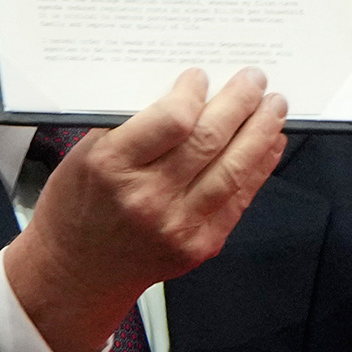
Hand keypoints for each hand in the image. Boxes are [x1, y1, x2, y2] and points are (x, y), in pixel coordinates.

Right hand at [3, 66, 287, 351]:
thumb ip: (132, 124)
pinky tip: (269, 144)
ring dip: (261, 131)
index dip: (195, 92)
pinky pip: (239, 198)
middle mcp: (147, 197)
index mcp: (113, 165)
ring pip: (234, 168)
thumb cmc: (78, 206)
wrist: (77, 274)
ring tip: (274, 107)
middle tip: (254, 79)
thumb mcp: (85, 154)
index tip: (200, 77)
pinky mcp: (200, 245)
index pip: (172, 120)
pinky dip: (259, 166)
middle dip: (240, 102)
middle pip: (209, 139)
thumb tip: (187, 92)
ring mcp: (178, 225)